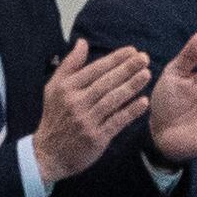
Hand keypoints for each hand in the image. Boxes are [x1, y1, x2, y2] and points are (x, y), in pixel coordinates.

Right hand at [28, 39, 152, 180]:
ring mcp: (86, 121)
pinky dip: (130, 111)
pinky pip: (117, 121)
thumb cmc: (55, 117)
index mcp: (66, 88)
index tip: (132, 50)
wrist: (49, 154)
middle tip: (144, 58)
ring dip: (131, 86)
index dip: (115, 59)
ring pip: (113, 99)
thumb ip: (69, 65)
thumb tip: (83, 42)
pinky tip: (143, 102)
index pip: (95, 69)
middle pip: (106, 82)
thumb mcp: (54, 88)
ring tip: (147, 74)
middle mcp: (76, 102)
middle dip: (127, 68)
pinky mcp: (96, 137)